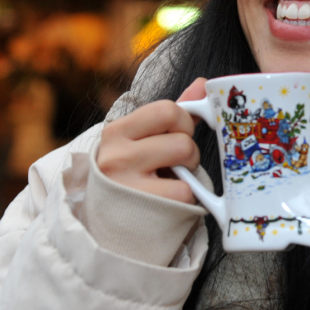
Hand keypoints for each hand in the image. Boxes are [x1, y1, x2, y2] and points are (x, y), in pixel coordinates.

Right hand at [96, 78, 206, 203]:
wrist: (106, 226)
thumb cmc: (132, 175)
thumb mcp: (143, 140)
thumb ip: (171, 114)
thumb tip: (203, 84)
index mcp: (117, 132)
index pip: (167, 109)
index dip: (183, 122)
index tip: (176, 135)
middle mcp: (116, 155)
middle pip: (181, 135)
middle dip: (188, 148)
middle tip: (176, 162)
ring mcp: (127, 183)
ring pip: (185, 158)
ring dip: (190, 171)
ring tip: (172, 180)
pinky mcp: (143, 209)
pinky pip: (186, 191)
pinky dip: (188, 197)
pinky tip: (170, 200)